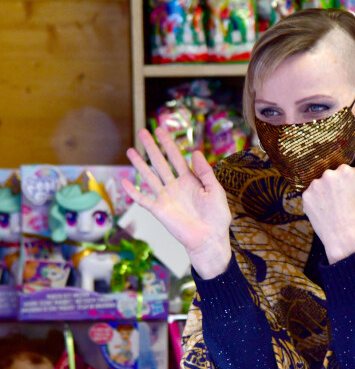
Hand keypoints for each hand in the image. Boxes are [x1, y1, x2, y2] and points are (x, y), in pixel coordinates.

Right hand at [121, 128, 231, 278]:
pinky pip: (143, 199)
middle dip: (152, 147)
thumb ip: (205, 172)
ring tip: (130, 150)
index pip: (176, 158)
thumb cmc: (216, 217)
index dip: (168, 144)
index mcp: (190, 180)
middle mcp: (176, 186)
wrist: (209, 239)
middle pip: (160, 163)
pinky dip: (133, 192)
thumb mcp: (215, 191)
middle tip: (143, 132)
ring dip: (140, 164)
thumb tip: (195, 152)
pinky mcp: (159, 210)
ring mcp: (166, 198)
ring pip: (149, 177)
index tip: (161, 129)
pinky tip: (124, 181)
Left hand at [302, 165, 354, 263]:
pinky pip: (310, 196)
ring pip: (318, 186)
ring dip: (322, 194)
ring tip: (331, 209)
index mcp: (346, 171)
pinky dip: (314, 203)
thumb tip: (350, 168)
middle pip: (329, 176)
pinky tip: (323, 212)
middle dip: (332, 187)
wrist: (344, 238)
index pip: (342, 170)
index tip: (346, 194)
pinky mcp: (305, 196)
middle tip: (338, 203)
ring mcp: (315, 185)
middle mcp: (329, 174)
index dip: (344, 184)